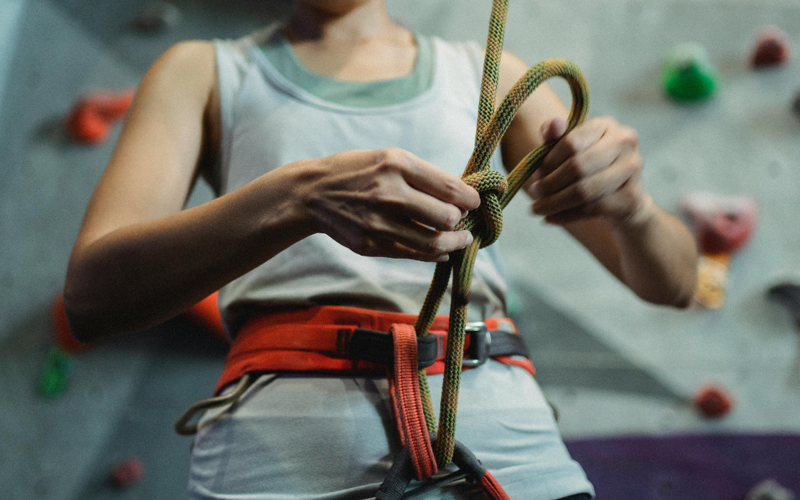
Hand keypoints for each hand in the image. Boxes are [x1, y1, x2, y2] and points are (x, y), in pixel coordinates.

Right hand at [299, 148, 479, 261]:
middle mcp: (389, 193)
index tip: (475, 201)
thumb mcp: (387, 158)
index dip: (471, 198)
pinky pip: (414, 255)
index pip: (450, 188)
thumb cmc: (356, 172)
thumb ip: (422, 175)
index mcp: (396, 164)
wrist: (312, 194)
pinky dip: (434, 255)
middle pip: (447, 217)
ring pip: (433, 242)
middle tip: (463, 219)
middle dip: (462, 220)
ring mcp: (379, 222)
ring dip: (454, 242)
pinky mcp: (372, 245)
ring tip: (460, 239)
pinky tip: (442, 251)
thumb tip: (462, 195)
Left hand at [528, 116, 648, 228]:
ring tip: (537, 209)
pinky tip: (550, 218)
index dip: (549, 162)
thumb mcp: (569, 150)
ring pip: (584, 191)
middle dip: (550, 184)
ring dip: (555, 203)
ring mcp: (632, 169)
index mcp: (606, 125)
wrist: (622, 198)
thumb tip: (553, 124)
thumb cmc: (589, 168)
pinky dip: (566, 216)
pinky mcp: (632, 197)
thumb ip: (555, 136)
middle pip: (578, 167)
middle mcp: (624, 142)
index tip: (535, 175)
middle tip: (534, 194)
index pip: (571, 143)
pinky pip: (592, 209)